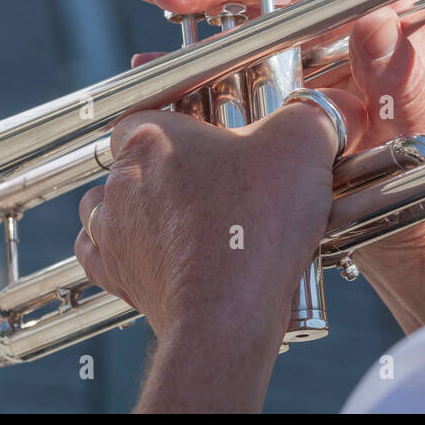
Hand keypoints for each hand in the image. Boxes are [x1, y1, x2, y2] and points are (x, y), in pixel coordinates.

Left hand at [73, 89, 365, 411]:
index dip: (186, 119)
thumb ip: (310, 114)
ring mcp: (114, 230)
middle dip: (174, 166)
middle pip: (138, 157)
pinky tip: (158, 249)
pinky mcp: (117, 275)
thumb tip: (320, 110)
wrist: (228, 314)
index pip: (152, 110)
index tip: (218, 135)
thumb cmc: (256, 225)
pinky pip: (103, 252)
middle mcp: (121, 179)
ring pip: (113, 202)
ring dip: (144, 205)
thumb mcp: (301, 144)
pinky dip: (126, 249)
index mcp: (151, 136)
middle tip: (221, 180)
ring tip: (190, 216)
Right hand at [129, 0, 424, 332]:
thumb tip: (378, 17)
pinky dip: (195, 60)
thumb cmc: (419, 179)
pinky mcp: (284, 92)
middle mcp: (343, 30)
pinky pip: (234, 64)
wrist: (402, 236)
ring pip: (247, 16)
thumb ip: (396, 75)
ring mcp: (310, 60)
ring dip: (196, 6)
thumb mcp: (407, 125)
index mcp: (383, 20)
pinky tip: (156, 62)